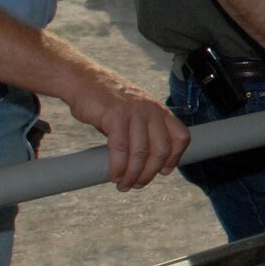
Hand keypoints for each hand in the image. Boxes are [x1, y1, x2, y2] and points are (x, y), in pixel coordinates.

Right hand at [68, 71, 189, 189]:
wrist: (83, 80)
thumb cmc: (107, 102)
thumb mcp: (134, 114)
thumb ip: (143, 132)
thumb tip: (147, 163)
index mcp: (159, 110)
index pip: (181, 136)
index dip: (175, 158)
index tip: (163, 172)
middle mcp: (151, 110)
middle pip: (161, 150)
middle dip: (150, 173)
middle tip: (137, 184)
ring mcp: (134, 112)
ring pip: (141, 152)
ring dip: (132, 174)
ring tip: (123, 184)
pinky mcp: (115, 115)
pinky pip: (120, 148)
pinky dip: (118, 166)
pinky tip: (113, 175)